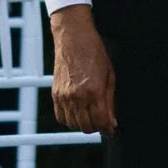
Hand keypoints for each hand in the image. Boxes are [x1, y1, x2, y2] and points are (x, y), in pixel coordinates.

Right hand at [49, 5, 117, 133]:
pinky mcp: (55, 94)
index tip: (111, 130)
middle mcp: (77, 97)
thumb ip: (110, 101)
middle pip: (86, 127)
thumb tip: (112, 122)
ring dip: (83, 125)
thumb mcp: (109, 76)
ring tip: (91, 117)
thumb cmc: (94, 53)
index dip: (107, 130)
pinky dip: (69, 120)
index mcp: (93, 92)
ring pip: (73, 125)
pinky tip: (78, 113)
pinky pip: (60, 117)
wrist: (73, 37)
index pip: (100, 122)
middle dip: (97, 128)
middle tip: (102, 122)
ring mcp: (63, 96)